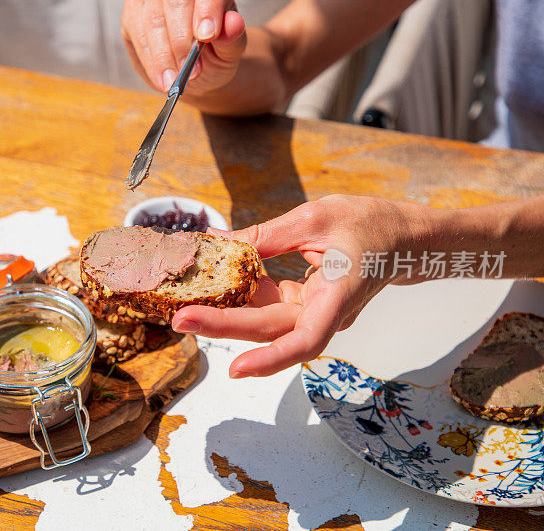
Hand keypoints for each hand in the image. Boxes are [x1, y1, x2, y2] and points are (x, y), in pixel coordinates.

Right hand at [121, 0, 246, 94]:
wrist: (198, 67)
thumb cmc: (216, 52)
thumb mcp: (230, 50)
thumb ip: (232, 38)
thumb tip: (234, 24)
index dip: (206, 10)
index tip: (206, 36)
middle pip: (175, 1)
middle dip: (181, 39)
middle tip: (192, 70)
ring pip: (152, 19)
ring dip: (164, 56)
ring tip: (175, 81)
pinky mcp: (133, 13)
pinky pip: (137, 34)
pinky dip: (151, 61)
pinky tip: (163, 79)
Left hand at [172, 195, 435, 377]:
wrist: (406, 237)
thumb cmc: (371, 224)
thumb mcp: (316, 218)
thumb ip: (266, 235)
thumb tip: (219, 242)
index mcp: (339, 296)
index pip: (305, 341)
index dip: (270, 360)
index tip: (235, 368)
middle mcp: (326, 315)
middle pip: (271, 332)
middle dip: (223, 327)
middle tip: (180, 319)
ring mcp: (316, 313)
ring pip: (266, 324)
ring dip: (227, 317)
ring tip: (187, 308)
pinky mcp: (306, 305)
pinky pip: (270, 308)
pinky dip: (243, 298)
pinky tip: (215, 288)